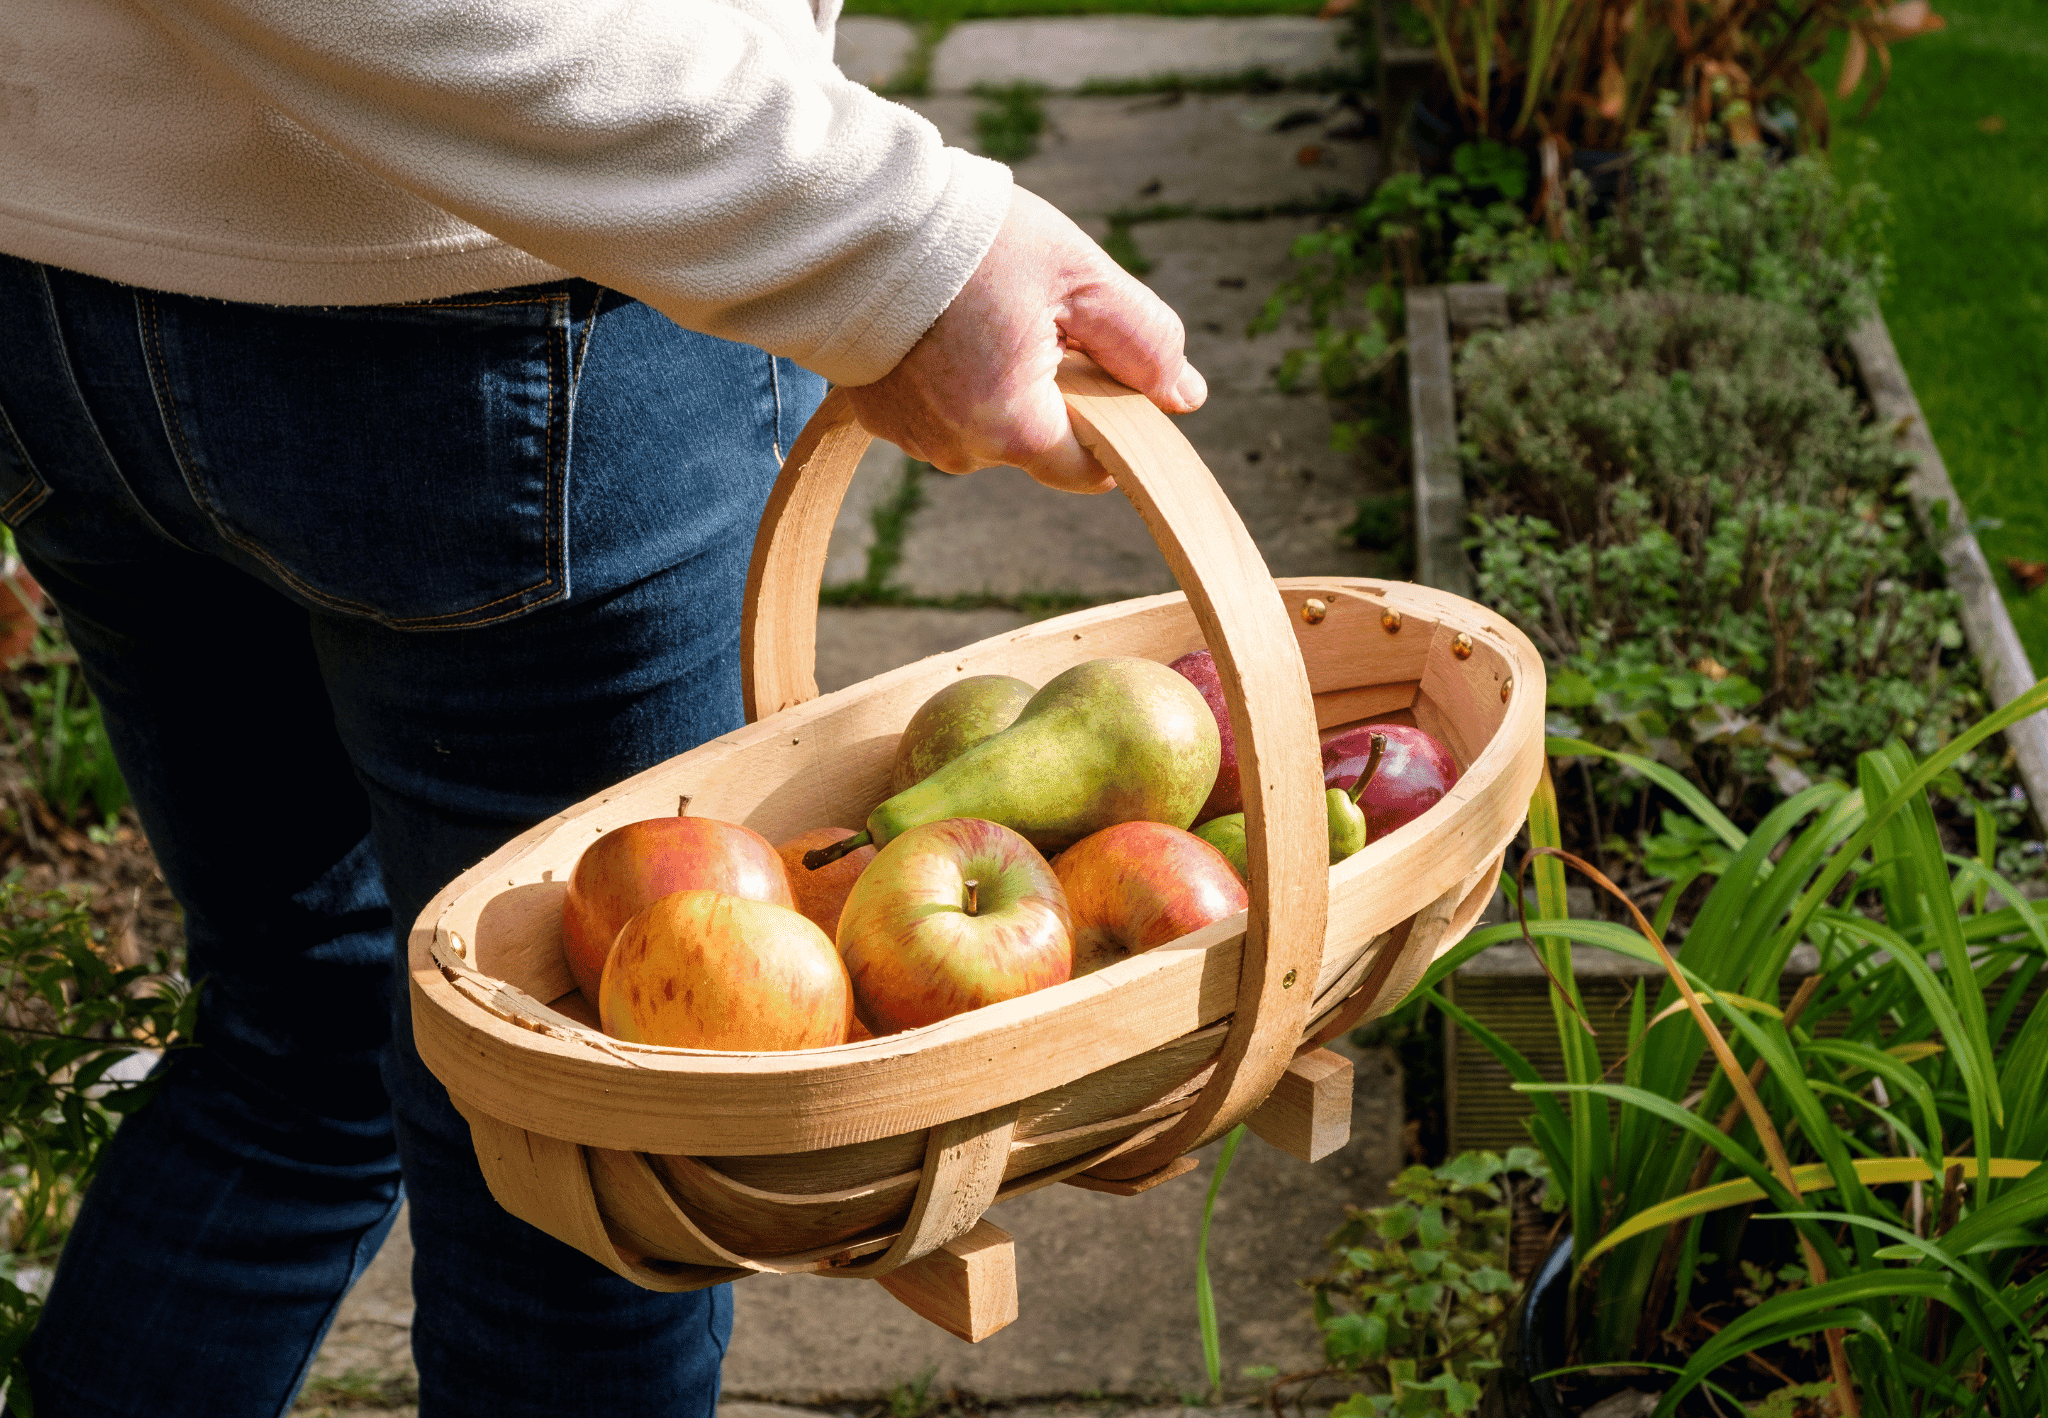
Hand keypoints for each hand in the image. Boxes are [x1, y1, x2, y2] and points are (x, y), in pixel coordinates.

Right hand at [843, 187, 1206, 493]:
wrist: (846, 220)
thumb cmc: (969, 241)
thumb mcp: (1080, 276)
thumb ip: (1144, 342)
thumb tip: (1185, 396)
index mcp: (1016, 427)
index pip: (1091, 467)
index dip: (1113, 421)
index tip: (1102, 363)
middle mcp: (961, 450)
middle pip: (1038, 439)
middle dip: (1053, 387)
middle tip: (1034, 311)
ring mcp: (913, 438)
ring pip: (988, 423)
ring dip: (999, 379)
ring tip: (981, 307)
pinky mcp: (877, 416)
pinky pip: (939, 408)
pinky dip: (951, 373)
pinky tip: (944, 320)